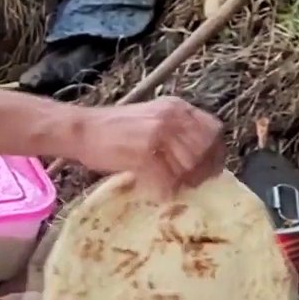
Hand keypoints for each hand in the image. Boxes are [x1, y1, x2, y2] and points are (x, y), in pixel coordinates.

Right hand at [70, 97, 227, 196]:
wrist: (82, 130)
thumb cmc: (113, 130)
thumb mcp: (151, 119)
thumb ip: (175, 132)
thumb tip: (200, 158)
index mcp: (176, 107)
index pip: (213, 130)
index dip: (216, 153)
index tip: (210, 170)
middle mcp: (172, 116)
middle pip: (204, 150)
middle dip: (201, 172)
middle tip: (190, 185)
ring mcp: (159, 133)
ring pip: (189, 166)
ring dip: (182, 182)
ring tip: (170, 188)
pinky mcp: (144, 152)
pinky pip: (166, 179)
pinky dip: (163, 190)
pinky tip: (155, 192)